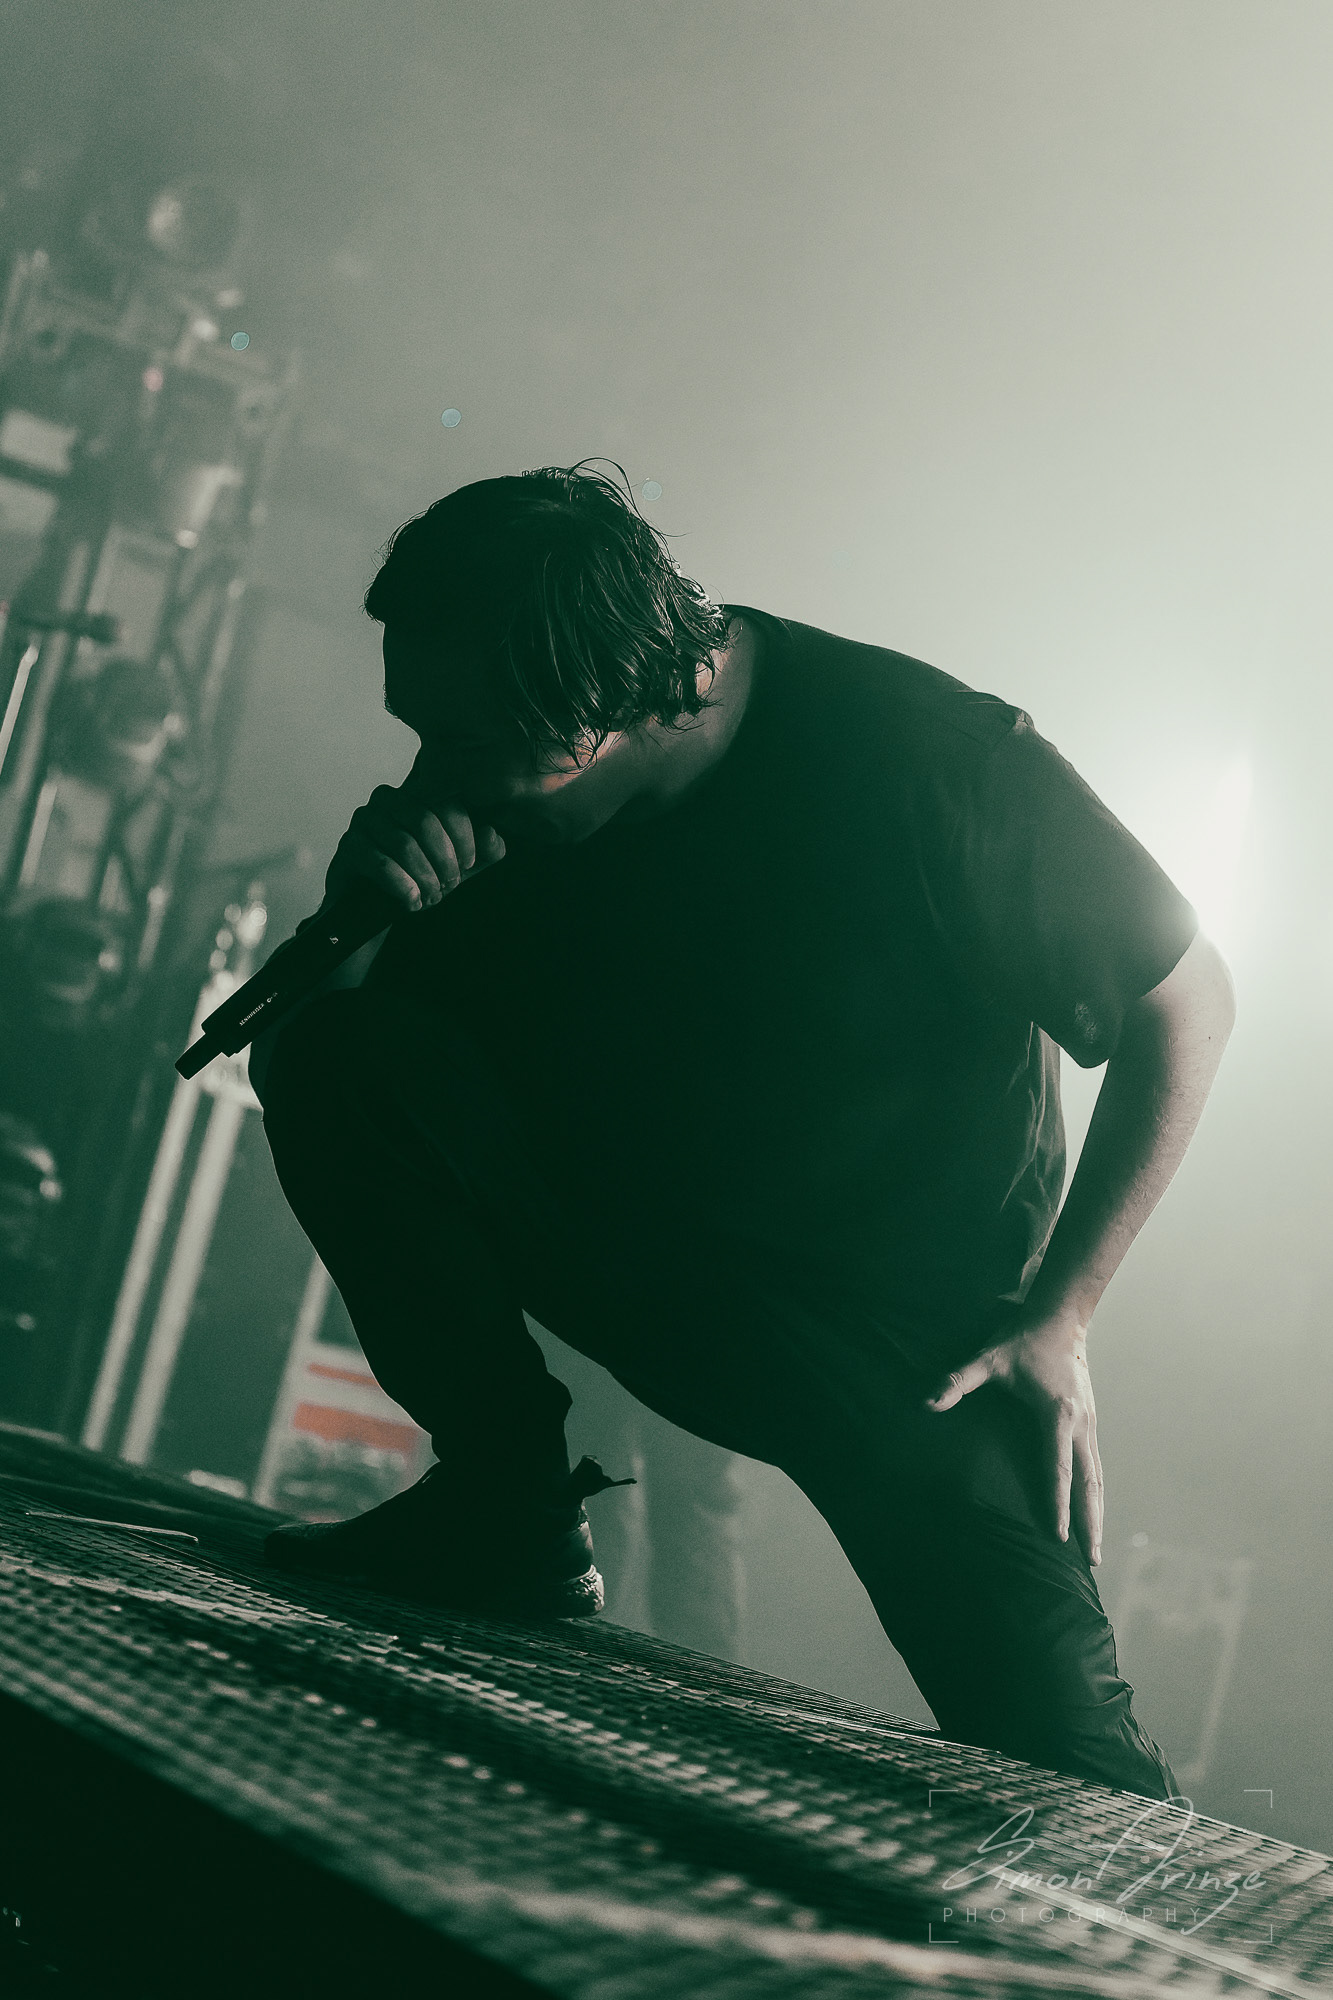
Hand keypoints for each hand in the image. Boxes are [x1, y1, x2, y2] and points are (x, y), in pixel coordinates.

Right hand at [324, 752, 505, 913]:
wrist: (375, 906)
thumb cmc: (419, 877)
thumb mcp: (460, 865)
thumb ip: (484, 850)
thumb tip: (492, 835)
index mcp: (417, 794)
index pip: (447, 803)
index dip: (464, 837)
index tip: (468, 865)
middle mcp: (388, 799)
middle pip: (425, 822)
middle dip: (444, 860)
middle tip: (449, 886)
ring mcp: (363, 820)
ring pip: (404, 844)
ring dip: (424, 877)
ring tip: (431, 898)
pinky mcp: (348, 846)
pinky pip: (380, 863)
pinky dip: (403, 887)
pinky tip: (412, 903)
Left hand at [922, 1312, 1103, 1565]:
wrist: (1060, 1319)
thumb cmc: (1021, 1340)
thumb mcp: (987, 1358)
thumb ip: (958, 1381)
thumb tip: (926, 1402)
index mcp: (1056, 1414)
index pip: (1056, 1469)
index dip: (1057, 1506)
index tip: (1059, 1538)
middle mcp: (1080, 1424)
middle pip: (1089, 1484)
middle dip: (1090, 1524)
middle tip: (1090, 1562)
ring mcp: (1090, 1424)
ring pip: (1097, 1478)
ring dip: (1097, 1514)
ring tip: (1094, 1550)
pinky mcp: (1090, 1423)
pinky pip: (1095, 1466)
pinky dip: (1095, 1494)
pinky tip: (1092, 1513)